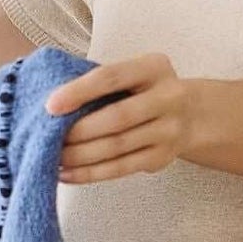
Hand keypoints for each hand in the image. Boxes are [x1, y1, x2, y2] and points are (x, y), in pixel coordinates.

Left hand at [45, 52, 195, 183]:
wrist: (192, 114)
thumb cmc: (146, 90)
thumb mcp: (135, 73)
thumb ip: (105, 83)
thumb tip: (55, 103)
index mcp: (154, 68)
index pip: (111, 77)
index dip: (79, 91)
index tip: (51, 106)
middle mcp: (167, 98)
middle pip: (117, 118)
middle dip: (79, 131)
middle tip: (50, 138)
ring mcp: (168, 131)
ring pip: (117, 147)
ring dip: (81, 156)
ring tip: (54, 158)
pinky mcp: (162, 158)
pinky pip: (121, 168)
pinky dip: (91, 173)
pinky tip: (68, 174)